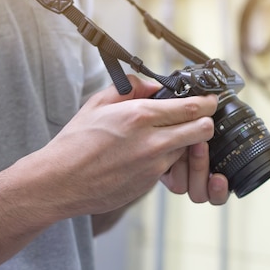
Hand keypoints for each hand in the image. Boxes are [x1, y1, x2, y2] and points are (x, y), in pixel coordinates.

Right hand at [29, 75, 219, 217]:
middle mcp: (152, 142)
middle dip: (206, 122)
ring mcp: (153, 167)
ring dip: (184, 142)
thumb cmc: (75, 141)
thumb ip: (131, 88)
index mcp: (140, 116)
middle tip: (198, 117)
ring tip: (164, 136)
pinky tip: (144, 154)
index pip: (192, 107)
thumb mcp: (98, 103)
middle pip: (203, 130)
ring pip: (188, 150)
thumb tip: (153, 85)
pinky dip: (166, 159)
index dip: (208, 102)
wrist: (59, 182)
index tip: (211, 99)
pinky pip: (169, 167)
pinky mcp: (148, 184)